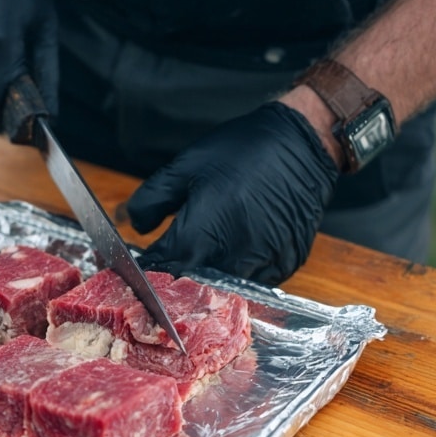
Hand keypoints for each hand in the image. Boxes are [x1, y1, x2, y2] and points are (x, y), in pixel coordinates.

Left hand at [126, 102, 339, 285]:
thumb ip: (152, 199)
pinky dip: (239, 276)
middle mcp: (232, 258)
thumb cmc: (242, 151)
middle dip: (176, 284)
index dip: (147, 272)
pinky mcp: (284, 266)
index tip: (139, 269)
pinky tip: (235, 256)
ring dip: (210, 284)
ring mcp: (262, 266)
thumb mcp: (186, 166)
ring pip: (225, 292)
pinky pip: (254, 284)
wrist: (302, 144)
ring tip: (205, 263)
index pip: (162, 271)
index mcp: (201, 236)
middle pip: (192, 290)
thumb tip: (134, 224)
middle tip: (169, 270)